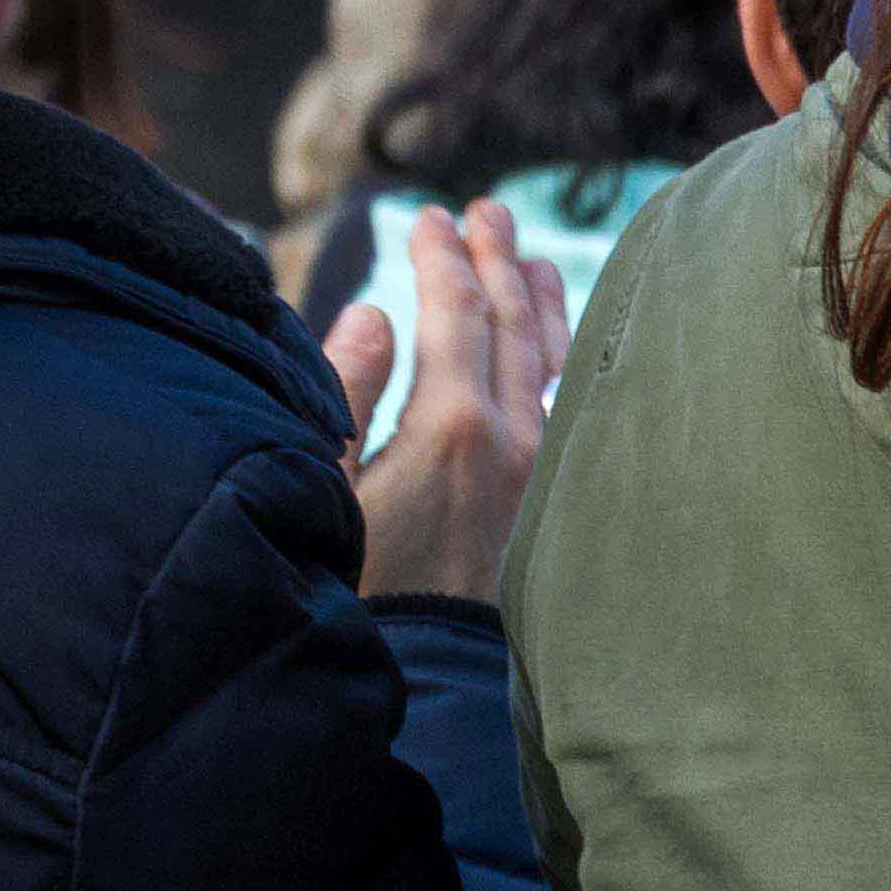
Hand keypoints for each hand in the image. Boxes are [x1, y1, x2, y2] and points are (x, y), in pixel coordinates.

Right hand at [327, 198, 573, 604]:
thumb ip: (344, 387)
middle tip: (488, 210)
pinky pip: (572, 404)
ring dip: (542, 302)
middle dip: (498, 258)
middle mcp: (512, 439)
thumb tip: (376, 313)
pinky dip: (566, 357)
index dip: (441, 255)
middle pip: (513, 323)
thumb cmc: (354, 583)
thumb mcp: (319, 480)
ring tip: (535, 258)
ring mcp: (543, 472)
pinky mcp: (554, 503)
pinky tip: (562, 349)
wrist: (428, 681)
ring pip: (554, 361)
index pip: (453, 309)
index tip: (428, 215)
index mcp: (450, 424)